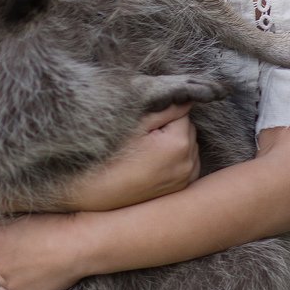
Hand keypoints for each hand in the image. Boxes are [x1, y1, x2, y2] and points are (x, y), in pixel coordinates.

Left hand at [0, 213, 88, 289]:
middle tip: (26, 242)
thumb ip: (4, 219)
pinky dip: (11, 288)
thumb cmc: (56, 222)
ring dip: (10, 267)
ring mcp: (11, 281)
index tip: (10, 228)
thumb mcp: (28, 212)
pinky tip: (22, 278)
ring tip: (30, 259)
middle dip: (6, 249)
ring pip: (0, 274)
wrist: (78, 244)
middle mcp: (0, 262)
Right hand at [61, 103, 199, 211]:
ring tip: (149, 152)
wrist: (101, 193)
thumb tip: (187, 97)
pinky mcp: (182, 187)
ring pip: (189, 144)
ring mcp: (186, 177)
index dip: (163, 115)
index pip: (182, 113)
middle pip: (187, 129)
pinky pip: (188, 162)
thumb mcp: (136, 126)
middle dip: (171, 128)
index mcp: (178, 143)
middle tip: (146, 138)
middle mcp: (188, 162)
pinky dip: (177, 158)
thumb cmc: (114, 155)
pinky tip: (156, 163)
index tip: (146, 126)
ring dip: (176, 142)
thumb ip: (165, 109)